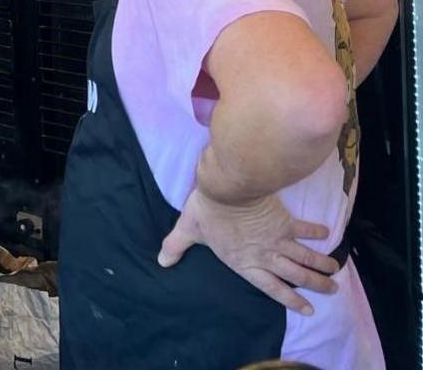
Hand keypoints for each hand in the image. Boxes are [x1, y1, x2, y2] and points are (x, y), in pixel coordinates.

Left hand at [158, 190, 338, 314]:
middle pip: (296, 275)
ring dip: (322, 264)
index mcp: (244, 262)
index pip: (271, 287)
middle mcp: (265, 255)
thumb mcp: (187, 230)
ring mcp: (278, 239)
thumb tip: (161, 262)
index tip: (308, 309)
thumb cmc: (206, 210)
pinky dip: (317, 232)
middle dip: (316, 285)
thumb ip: (175, 247)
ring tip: (335, 270)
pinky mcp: (286, 221)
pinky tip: (327, 234)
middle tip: (332, 290)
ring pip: (306, 257)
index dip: (290, 299)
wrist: (227, 188)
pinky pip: (305, 229)